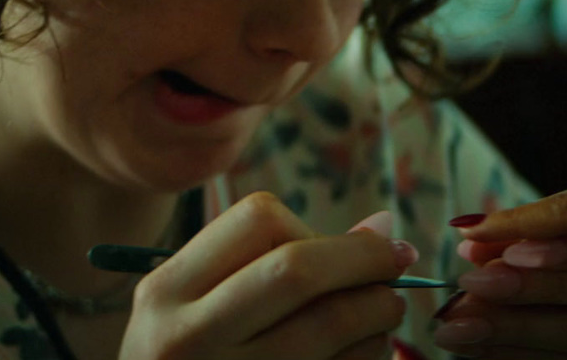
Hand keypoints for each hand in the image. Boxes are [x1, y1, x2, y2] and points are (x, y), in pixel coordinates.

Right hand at [118, 192, 417, 359]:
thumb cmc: (196, 355)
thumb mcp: (202, 305)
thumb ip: (276, 260)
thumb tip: (383, 226)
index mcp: (168, 290)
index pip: (259, 220)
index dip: (314, 227)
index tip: (342, 243)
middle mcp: (189, 336)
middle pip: (298, 269)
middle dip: (365, 260)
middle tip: (398, 261)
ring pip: (330, 324)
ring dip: (378, 311)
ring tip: (385, 311)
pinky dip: (369, 352)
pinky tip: (365, 350)